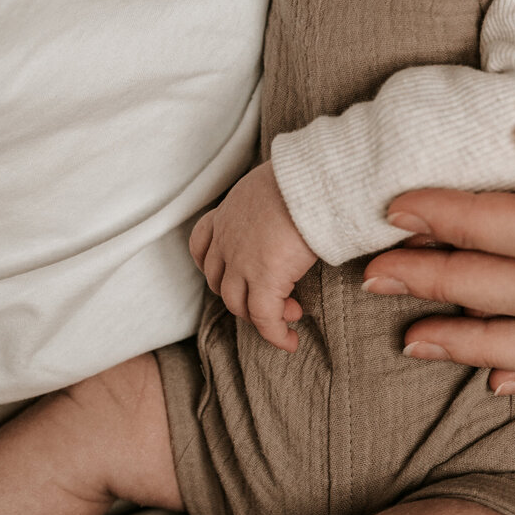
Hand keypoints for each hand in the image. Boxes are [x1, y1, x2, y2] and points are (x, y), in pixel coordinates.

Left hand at [189, 163, 316, 352]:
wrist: (312, 178)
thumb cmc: (304, 174)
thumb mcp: (276, 181)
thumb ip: (274, 200)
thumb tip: (297, 204)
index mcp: (230, 211)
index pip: (203, 243)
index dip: (212, 263)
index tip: (230, 272)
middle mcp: (228, 238)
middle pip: (219, 280)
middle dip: (242, 294)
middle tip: (273, 294)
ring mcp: (242, 261)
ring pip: (238, 303)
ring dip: (260, 316)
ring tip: (289, 315)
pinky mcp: (265, 279)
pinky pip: (265, 318)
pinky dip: (275, 334)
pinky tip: (290, 340)